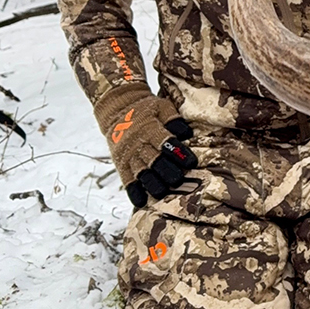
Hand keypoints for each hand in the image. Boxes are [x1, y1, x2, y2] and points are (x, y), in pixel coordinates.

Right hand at [94, 88, 198, 207]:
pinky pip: (127, 179)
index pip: (165, 142)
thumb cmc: (146, 109)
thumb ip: (174, 120)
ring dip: (152, 183)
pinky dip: (134, 191)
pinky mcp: (121, 163)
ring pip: (140, 172)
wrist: (117, 107)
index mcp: (150, 128)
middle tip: (179, 181)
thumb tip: (188, 134)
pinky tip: (141, 202)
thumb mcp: (161, 107)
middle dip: (166, 171)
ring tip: (162, 194)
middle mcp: (138, 143)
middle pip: (153, 160)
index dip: (178, 152)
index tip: (192, 162)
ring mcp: (128, 155)